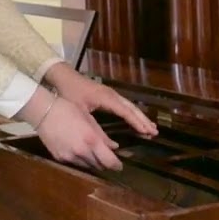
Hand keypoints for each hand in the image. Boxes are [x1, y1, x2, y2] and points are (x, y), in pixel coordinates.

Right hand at [15, 86, 123, 170]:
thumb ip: (102, 136)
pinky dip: (80, 160)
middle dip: (104, 163)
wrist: (44, 112)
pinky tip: (78, 150)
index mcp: (91, 140)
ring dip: (92, 162)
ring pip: (87, 166)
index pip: (108, 161)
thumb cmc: (68, 110)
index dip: (116, 165)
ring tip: (93, 153)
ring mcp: (69, 156)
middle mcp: (81, 152)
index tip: (119, 166)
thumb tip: (114, 147)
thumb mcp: (88, 120)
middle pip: (98, 166)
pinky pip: (74, 163)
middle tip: (107, 158)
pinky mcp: (60, 158)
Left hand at [43, 62, 157, 137]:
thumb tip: (107, 142)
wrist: (63, 77)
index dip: (137, 123)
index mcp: (107, 98)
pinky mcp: (108, 95)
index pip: (126, 112)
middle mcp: (112, 94)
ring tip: (151, 128)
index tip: (147, 132)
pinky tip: (137, 119)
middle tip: (154, 132)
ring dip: (140, 117)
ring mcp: (111, 93)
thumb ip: (93, 127)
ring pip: (130, 106)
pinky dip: (133, 113)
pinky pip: (125, 105)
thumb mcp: (80, 112)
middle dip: (143, 120)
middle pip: (132, 108)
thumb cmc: (69, 94)